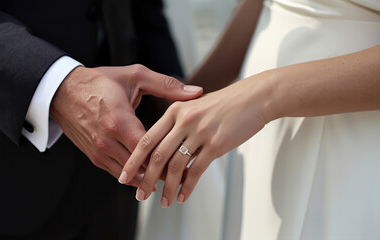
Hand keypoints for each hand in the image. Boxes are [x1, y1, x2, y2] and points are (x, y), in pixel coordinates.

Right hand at [50, 64, 202, 186]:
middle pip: (141, 167)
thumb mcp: (135, 76)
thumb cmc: (99, 82)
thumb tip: (196, 92)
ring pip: (129, 175)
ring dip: (149, 177)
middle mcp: (107, 141)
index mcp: (119, 121)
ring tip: (171, 178)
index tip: (189, 160)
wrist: (63, 91)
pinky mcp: (94, 156)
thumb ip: (167, 85)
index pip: (150, 150)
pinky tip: (148, 173)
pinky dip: (134, 175)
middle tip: (185, 174)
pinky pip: (117, 173)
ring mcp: (99, 151)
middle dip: (163, 172)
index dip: (171, 157)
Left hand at [120, 73, 273, 205]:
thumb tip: (164, 150)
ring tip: (164, 201)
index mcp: (174, 110)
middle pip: (158, 155)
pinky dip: (187, 187)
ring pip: (176, 166)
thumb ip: (177, 124)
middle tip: (140, 194)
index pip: (147, 139)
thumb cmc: (224, 104)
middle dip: (146, 179)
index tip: (125, 175)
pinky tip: (183, 196)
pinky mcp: (216, 144)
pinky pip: (196, 170)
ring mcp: (200, 132)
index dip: (134, 160)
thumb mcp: (194, 106)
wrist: (254, 98)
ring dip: (167, 188)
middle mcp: (184, 120)